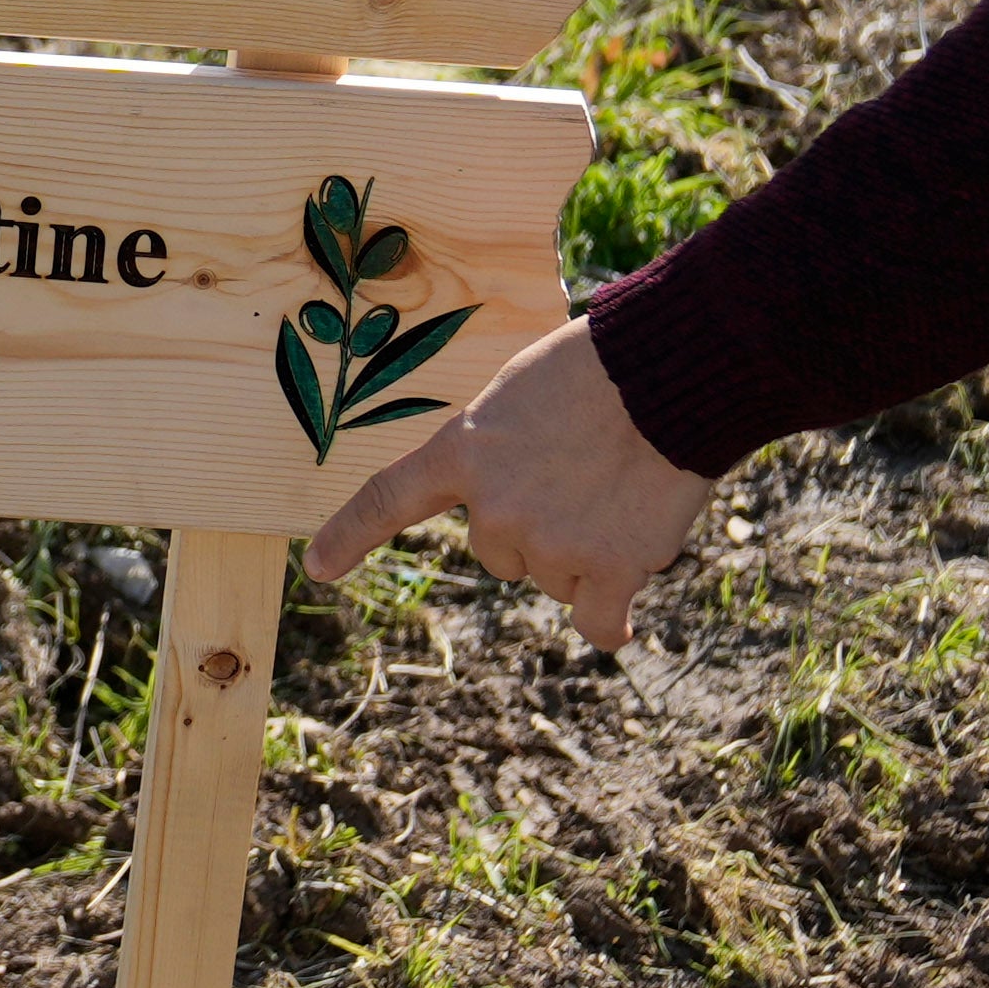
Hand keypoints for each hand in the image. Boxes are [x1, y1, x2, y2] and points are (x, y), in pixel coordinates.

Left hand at [302, 315, 724, 652]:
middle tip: (583, 473)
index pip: (390, 498)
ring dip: (584, 551)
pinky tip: (618, 623)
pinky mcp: (607, 570)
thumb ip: (499, 445)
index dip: (351, 536)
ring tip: (622, 490)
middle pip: (498, 552)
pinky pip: (596, 622)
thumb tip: (516, 483)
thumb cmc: (601, 364)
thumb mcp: (519, 389)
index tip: (319, 566)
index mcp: (464, 452)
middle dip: (535, 526)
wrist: (668, 374)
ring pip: (554, 578)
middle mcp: (495, 508)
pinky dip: (608, 622)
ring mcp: (550, 544)